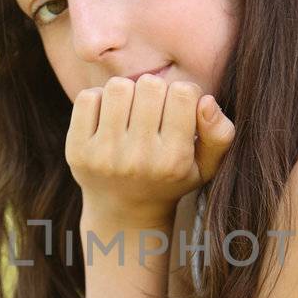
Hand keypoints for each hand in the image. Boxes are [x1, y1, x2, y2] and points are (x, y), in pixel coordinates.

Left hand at [66, 74, 234, 222]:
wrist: (124, 213)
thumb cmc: (170, 180)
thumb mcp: (206, 166)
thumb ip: (220, 135)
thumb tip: (206, 101)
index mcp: (174, 160)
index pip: (184, 92)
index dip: (184, 94)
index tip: (179, 109)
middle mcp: (139, 160)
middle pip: (150, 85)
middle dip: (154, 91)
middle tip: (152, 111)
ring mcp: (105, 156)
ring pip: (118, 87)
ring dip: (127, 92)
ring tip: (131, 110)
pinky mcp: (77, 151)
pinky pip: (88, 98)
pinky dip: (99, 100)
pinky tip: (108, 117)